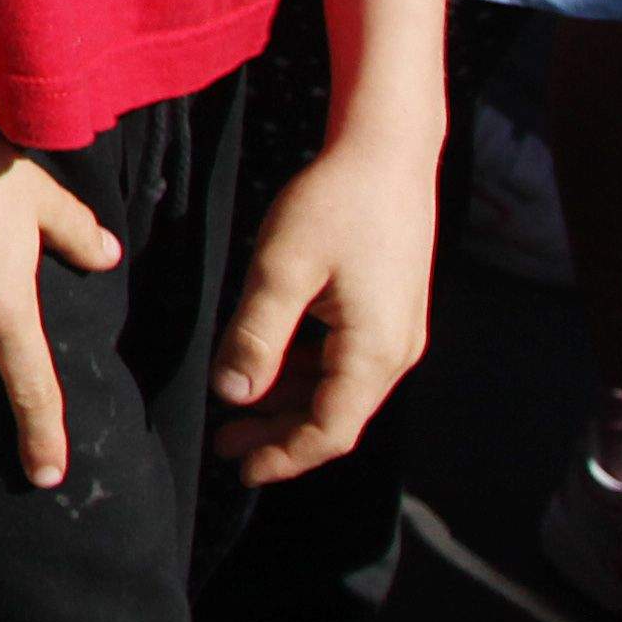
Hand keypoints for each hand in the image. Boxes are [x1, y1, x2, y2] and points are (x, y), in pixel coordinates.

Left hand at [213, 129, 437, 483]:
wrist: (387, 151)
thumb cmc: (334, 203)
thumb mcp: (281, 268)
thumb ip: (256, 335)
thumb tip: (233, 395)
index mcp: (375, 352)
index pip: (330, 430)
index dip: (285, 457)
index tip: (240, 471)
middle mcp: (396, 352)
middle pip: (336, 415)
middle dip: (280, 434)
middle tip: (224, 445)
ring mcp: (397, 331)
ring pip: (339, 387)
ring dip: (289, 402)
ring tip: (236, 411)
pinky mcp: (389, 310)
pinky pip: (346, 359)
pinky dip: (306, 371)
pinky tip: (267, 364)